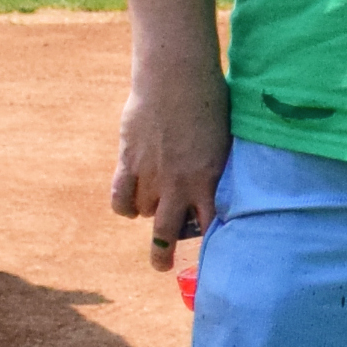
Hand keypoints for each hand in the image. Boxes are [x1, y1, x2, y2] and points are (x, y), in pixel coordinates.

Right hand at [111, 61, 230, 271]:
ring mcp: (151, 174)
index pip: (209, 224)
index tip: (212, 252)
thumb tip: (225, 182)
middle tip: (161, 267)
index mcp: (209, 179)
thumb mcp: (227, 139)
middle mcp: (178, 183)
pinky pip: (119, 196)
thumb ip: (221, 165)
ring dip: (150, 214)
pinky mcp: (128, 161)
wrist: (176, 79)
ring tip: (154, 213)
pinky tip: (129, 209)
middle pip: (167, 231)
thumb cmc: (212, 102)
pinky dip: (123, 206)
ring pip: (145, 211)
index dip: (210, 239)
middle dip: (163, 253)